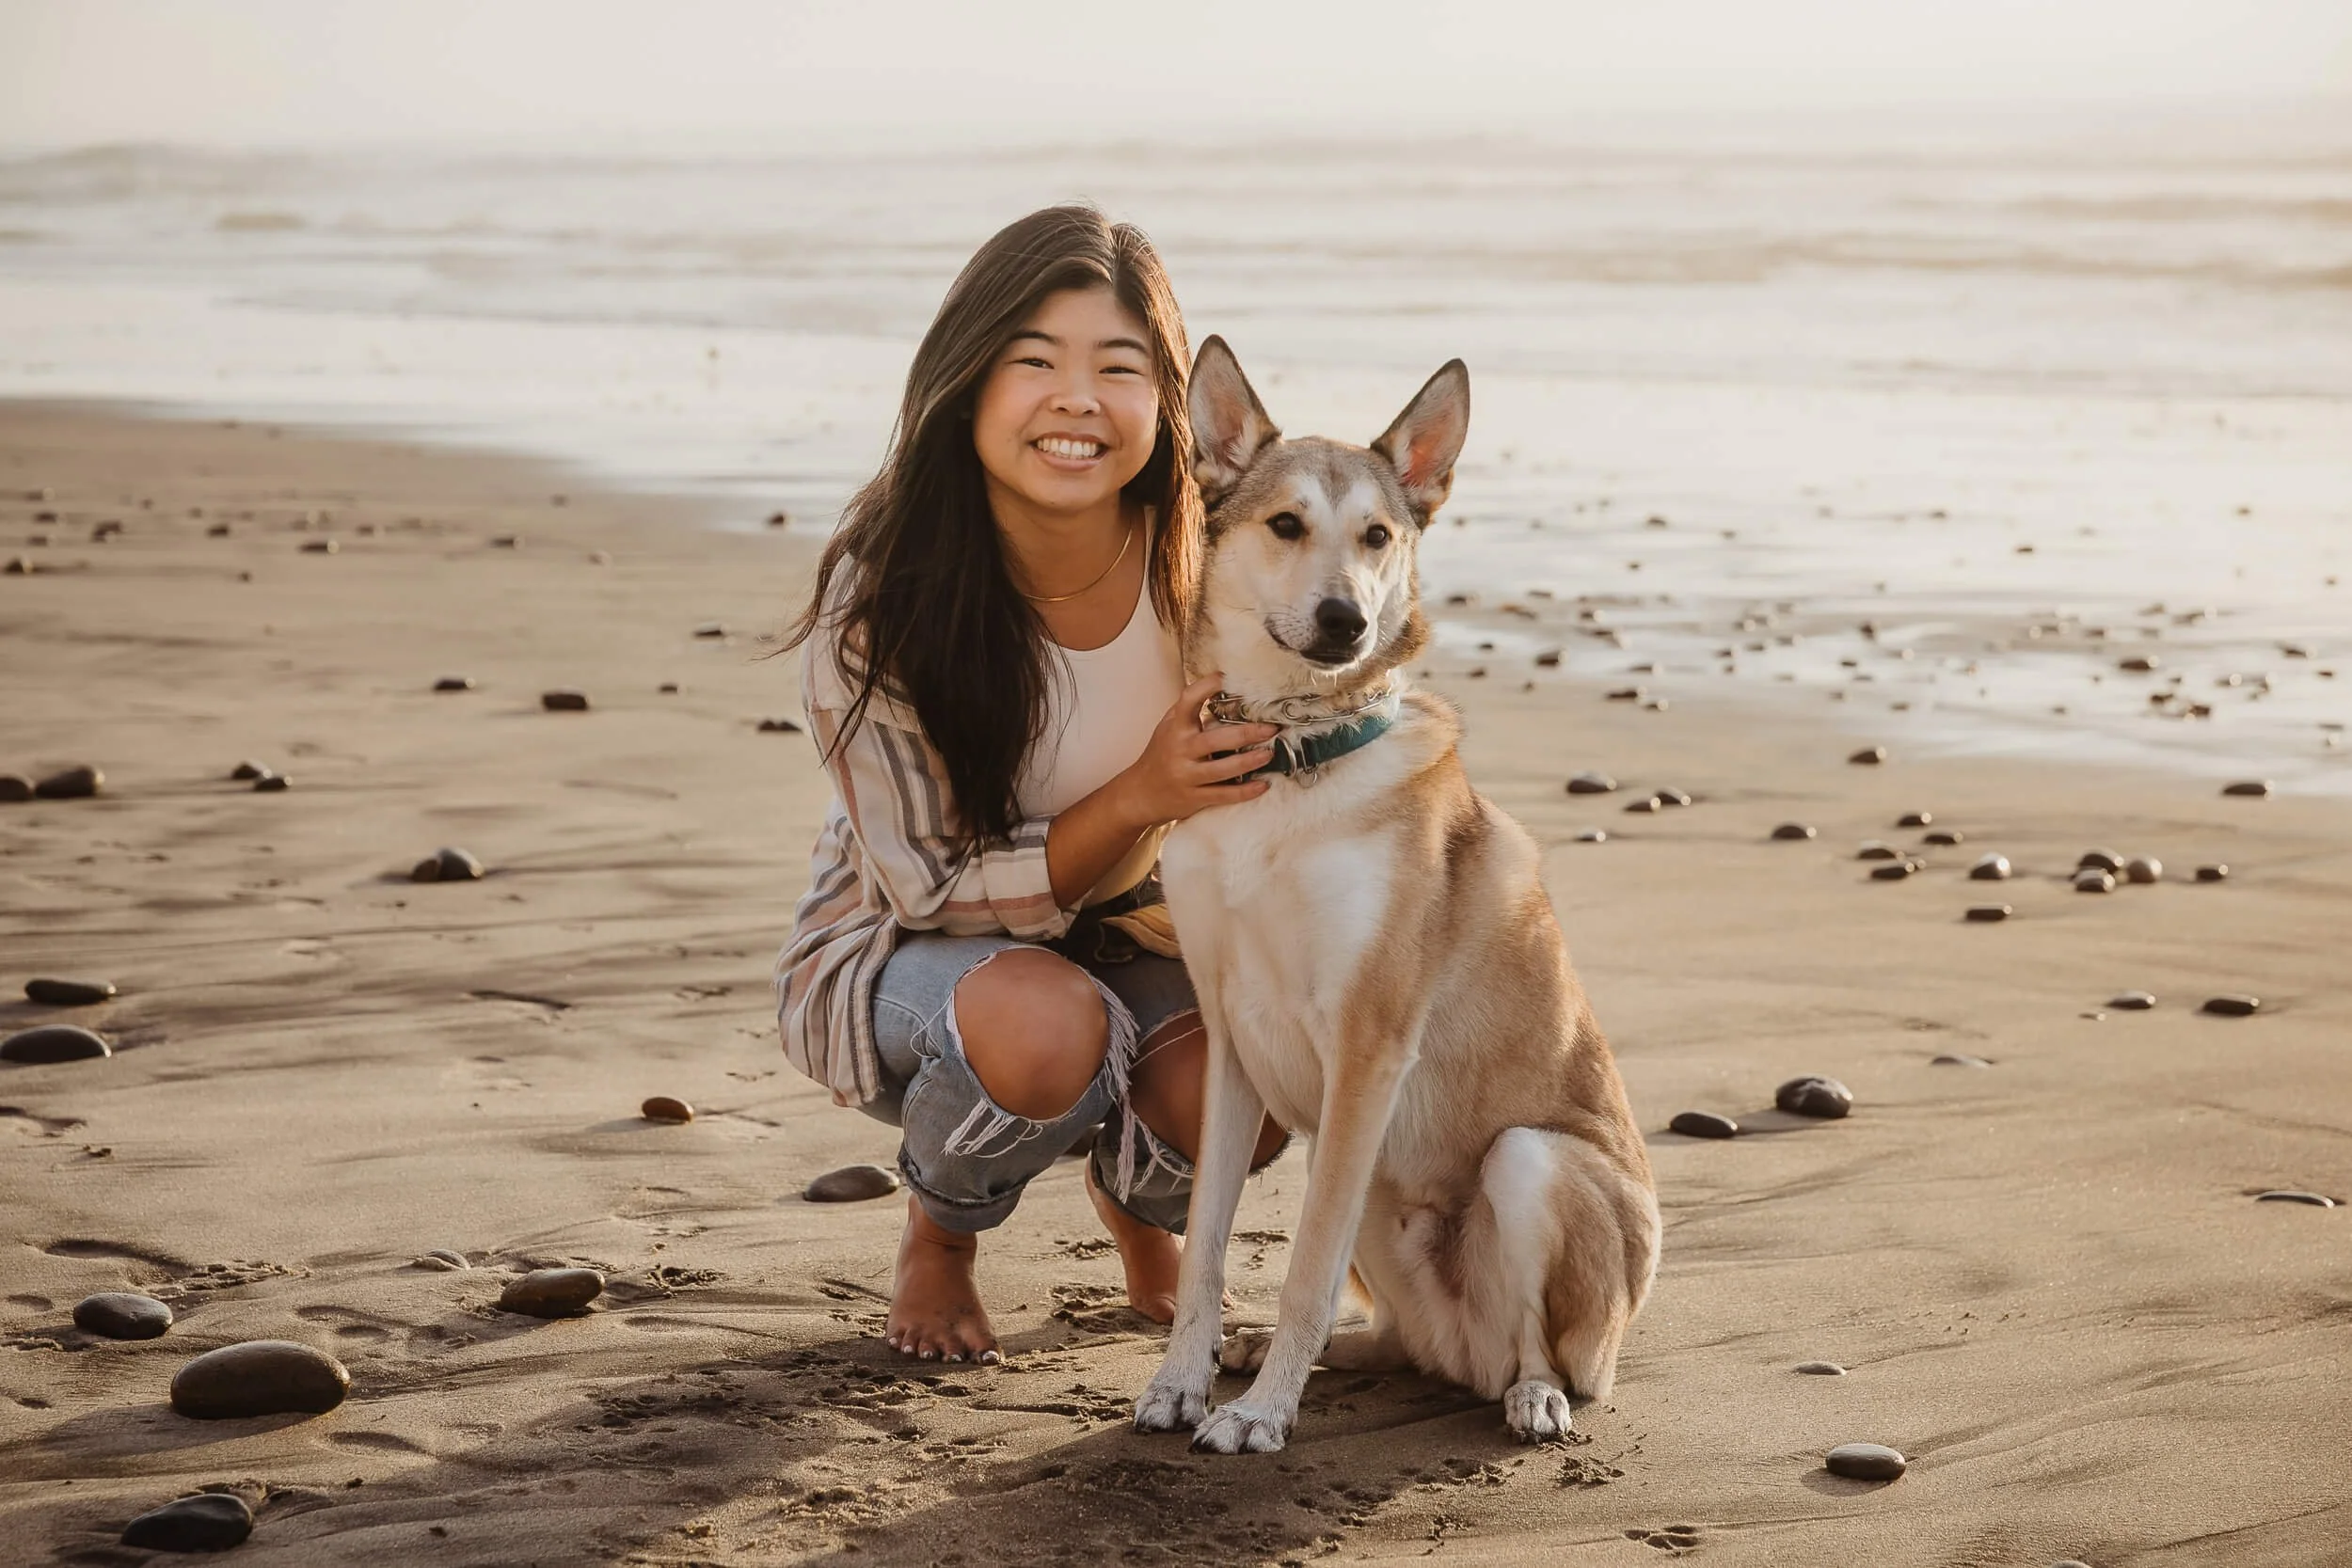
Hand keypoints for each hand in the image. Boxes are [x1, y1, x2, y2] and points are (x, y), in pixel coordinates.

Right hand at [1114, 674, 1279, 826]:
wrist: (1140, 793)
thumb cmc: (1161, 755)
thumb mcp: (1169, 728)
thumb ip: (1190, 712)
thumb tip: (1222, 688)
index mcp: (1175, 727)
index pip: (1190, 699)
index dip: (1208, 686)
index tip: (1228, 677)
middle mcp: (1181, 749)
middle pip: (1217, 739)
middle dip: (1248, 733)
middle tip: (1271, 729)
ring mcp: (1187, 775)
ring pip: (1224, 769)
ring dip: (1251, 761)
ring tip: (1269, 753)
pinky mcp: (1194, 798)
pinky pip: (1224, 795)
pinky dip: (1246, 791)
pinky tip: (1262, 785)